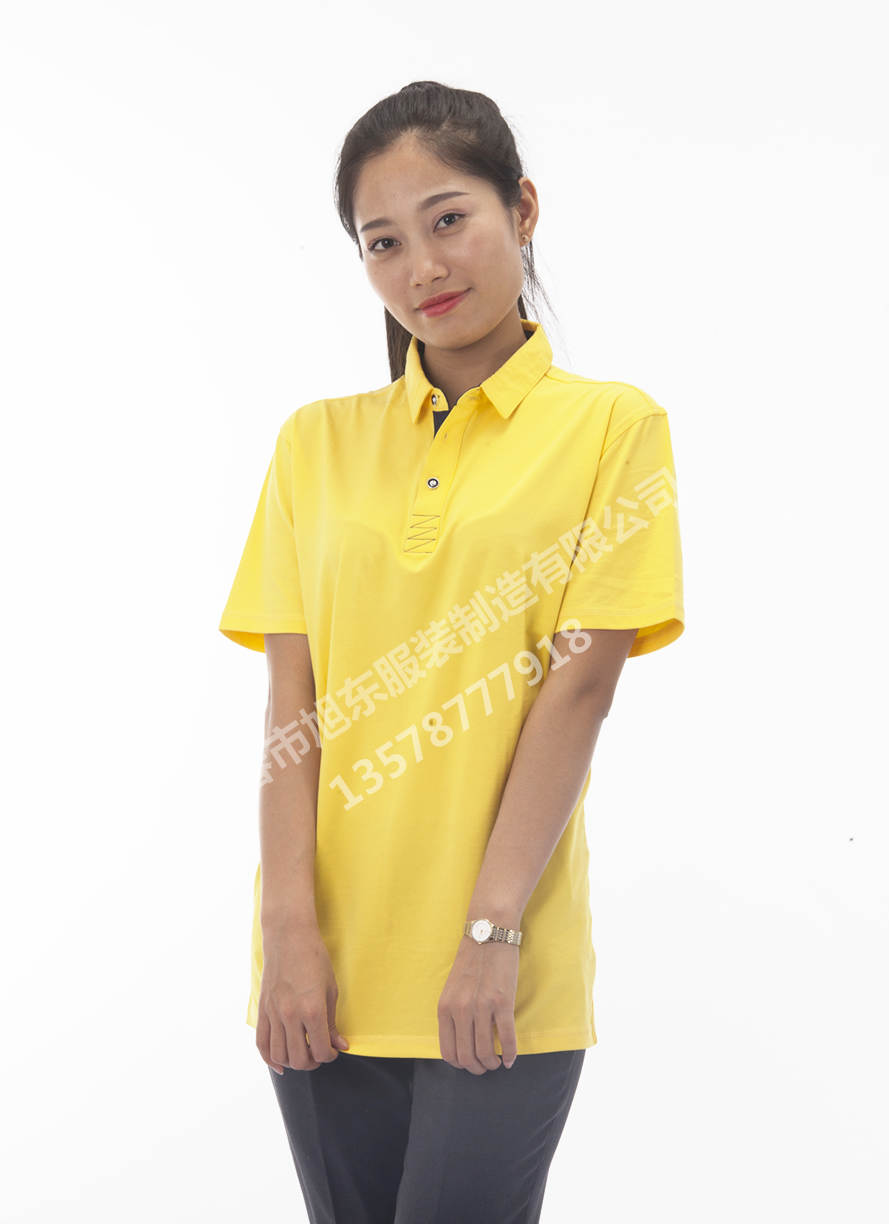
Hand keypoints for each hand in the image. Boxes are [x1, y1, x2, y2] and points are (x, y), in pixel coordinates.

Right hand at [256, 924, 350, 1072]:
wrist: (289, 937)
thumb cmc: (314, 958)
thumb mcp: (331, 989)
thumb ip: (332, 1022)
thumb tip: (340, 1045)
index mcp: (313, 1010)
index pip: (321, 1051)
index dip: (330, 1056)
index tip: (333, 1050)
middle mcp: (291, 1015)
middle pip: (299, 1059)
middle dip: (312, 1063)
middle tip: (319, 1054)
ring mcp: (274, 1013)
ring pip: (279, 1055)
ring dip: (292, 1062)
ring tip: (302, 1055)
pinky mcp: (262, 1010)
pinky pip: (261, 1043)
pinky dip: (269, 1058)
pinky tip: (279, 1063)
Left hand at [437, 935, 518, 1073]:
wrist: (488, 932)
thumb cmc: (472, 961)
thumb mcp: (452, 988)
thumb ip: (453, 1013)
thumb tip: (462, 1041)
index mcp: (444, 1008)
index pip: (448, 1052)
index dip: (460, 1064)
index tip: (469, 1064)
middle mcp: (460, 1010)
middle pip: (467, 1057)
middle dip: (478, 1069)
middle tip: (486, 1067)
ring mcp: (481, 1007)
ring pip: (486, 1052)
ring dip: (493, 1064)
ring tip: (498, 1062)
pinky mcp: (502, 1002)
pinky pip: (507, 1038)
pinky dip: (510, 1054)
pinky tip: (511, 1058)